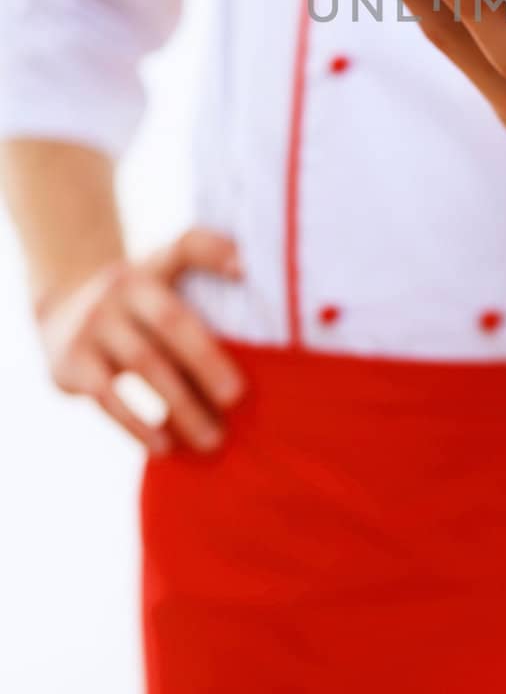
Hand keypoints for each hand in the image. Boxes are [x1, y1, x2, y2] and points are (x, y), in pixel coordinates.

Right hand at [35, 228, 246, 455]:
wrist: (62, 312)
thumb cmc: (138, 304)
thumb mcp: (163, 279)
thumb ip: (205, 279)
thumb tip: (256, 289)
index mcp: (154, 266)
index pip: (187, 247)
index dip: (216, 252)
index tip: (247, 271)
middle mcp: (122, 287)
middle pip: (171, 321)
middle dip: (207, 360)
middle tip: (237, 397)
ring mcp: (94, 323)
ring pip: (145, 364)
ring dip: (182, 405)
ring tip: (213, 438)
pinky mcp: (72, 361)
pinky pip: (108, 397)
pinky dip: (138, 424)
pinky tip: (165, 446)